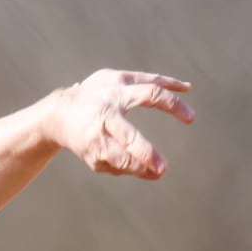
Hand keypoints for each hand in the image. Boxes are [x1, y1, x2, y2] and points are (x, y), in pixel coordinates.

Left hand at [43, 69, 193, 179]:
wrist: (61, 112)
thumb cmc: (85, 140)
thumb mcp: (96, 158)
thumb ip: (125, 167)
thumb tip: (156, 173)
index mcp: (93, 138)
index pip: (119, 156)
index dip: (140, 166)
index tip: (158, 171)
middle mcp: (101, 114)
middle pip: (128, 135)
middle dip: (146, 153)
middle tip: (164, 167)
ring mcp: (108, 92)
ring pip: (147, 94)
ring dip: (172, 105)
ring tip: (190, 117)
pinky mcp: (114, 77)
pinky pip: (148, 78)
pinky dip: (168, 83)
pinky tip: (186, 88)